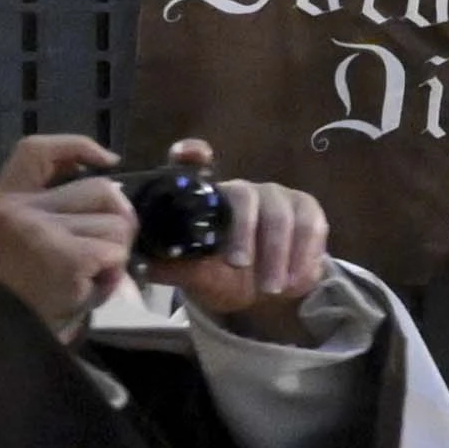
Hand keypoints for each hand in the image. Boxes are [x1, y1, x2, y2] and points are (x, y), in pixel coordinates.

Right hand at [0, 133, 128, 327]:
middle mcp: (16, 209)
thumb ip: (61, 200)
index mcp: (6, 198)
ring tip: (89, 270)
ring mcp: (39, 231)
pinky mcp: (66, 255)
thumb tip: (109, 170)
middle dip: (115, 218)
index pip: (34, 150)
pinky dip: (114, 271)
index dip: (75, 145)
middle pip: (101, 188)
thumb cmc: (36, 279)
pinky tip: (90, 284)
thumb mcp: (36, 229)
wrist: (18, 330)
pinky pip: (117, 251)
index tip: (107, 160)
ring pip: (117, 221)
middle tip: (97, 250)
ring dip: (117, 249)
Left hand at [152, 147, 328, 319]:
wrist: (267, 294)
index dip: (192, 154)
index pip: (194, 165)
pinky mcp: (306, 209)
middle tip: (239, 266)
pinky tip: (296, 280)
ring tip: (271, 288)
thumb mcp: (195, 277)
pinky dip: (304, 254)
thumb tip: (138, 262)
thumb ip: (171, 268)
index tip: (192, 154)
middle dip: (243, 233)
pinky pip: (310, 225)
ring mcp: (276, 196)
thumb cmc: (225, 277)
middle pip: (244, 197)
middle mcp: (240, 190)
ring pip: (280, 215)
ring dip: (277, 254)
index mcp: (207, 200)